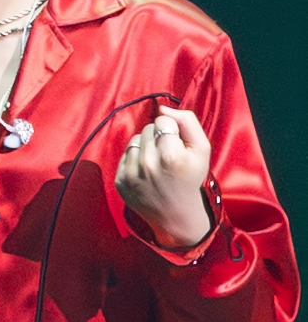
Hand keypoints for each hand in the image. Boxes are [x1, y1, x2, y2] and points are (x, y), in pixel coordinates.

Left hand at [114, 108, 212, 250]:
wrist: (175, 213)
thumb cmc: (190, 177)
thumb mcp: (201, 148)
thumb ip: (187, 121)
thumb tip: (161, 108)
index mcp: (171, 156)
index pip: (162, 121)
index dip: (172, 130)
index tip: (177, 146)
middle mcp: (148, 165)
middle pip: (147, 128)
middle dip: (158, 137)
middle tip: (168, 156)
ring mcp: (131, 174)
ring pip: (135, 139)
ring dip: (145, 146)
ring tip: (157, 163)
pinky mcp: (120, 181)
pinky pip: (125, 154)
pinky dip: (135, 159)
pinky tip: (146, 171)